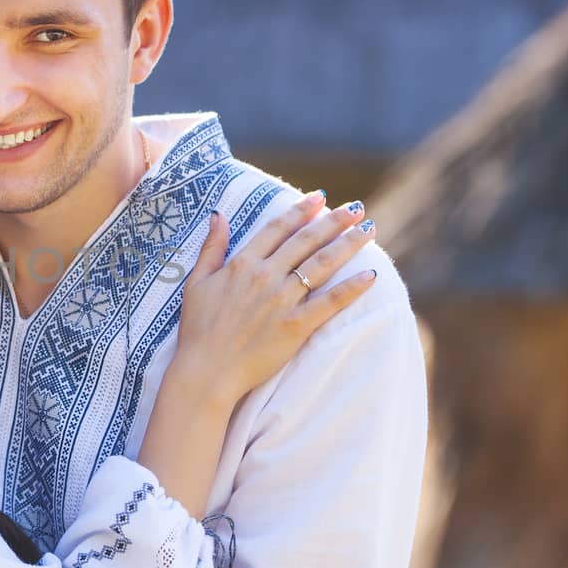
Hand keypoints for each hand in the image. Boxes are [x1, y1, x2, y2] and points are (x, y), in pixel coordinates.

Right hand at [172, 193, 376, 403]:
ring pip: (323, 264)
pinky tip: (371, 274)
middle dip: (334, 221)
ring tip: (368, 230)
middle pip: (307, 241)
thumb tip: (218, 215)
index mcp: (243, 264)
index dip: (301, 210)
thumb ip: (211, 247)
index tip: (320, 197)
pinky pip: (330, 302)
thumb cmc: (197, 328)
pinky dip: (352, 288)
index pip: (278, 229)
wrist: (206, 370)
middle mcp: (266, 276)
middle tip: (356, 208)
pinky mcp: (296, 326)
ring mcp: (283, 301)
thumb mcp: (196, 282)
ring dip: (349, 244)